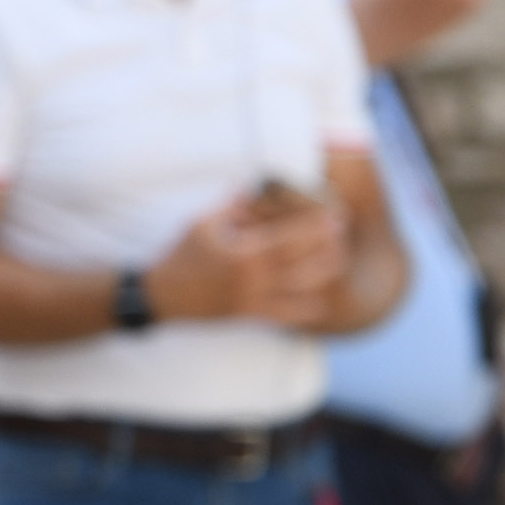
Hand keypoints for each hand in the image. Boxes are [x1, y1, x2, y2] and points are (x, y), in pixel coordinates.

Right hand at [147, 194, 347, 330]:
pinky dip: (305, 311)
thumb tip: (253, 188)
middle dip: (327, 248)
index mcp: (244, 252)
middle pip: (303, 263)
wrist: (161, 296)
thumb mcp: (201, 224)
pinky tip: (321, 303)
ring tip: (339, 262)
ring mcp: (253, 299)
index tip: (334, 217)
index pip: (290, 237)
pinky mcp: (248, 315)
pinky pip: (284, 316)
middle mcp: (254, 278)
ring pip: (300, 290)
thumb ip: (231, 206)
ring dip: (323, 276)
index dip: (316, 227)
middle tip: (343, 236)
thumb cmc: (180, 256)